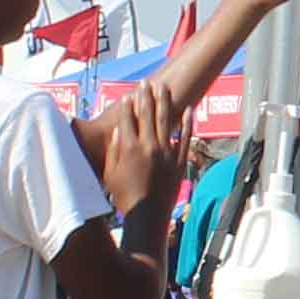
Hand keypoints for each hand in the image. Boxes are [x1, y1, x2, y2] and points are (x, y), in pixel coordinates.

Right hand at [92, 76, 187, 217]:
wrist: (147, 216)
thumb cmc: (124, 198)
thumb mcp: (111, 174)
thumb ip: (114, 150)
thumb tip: (118, 129)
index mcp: (129, 148)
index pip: (127, 119)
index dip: (127, 106)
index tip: (128, 95)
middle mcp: (148, 146)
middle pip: (147, 114)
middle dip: (145, 96)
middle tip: (145, 83)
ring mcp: (166, 153)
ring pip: (165, 121)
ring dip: (164, 102)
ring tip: (163, 87)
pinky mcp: (180, 161)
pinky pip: (185, 138)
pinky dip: (187, 124)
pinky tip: (188, 109)